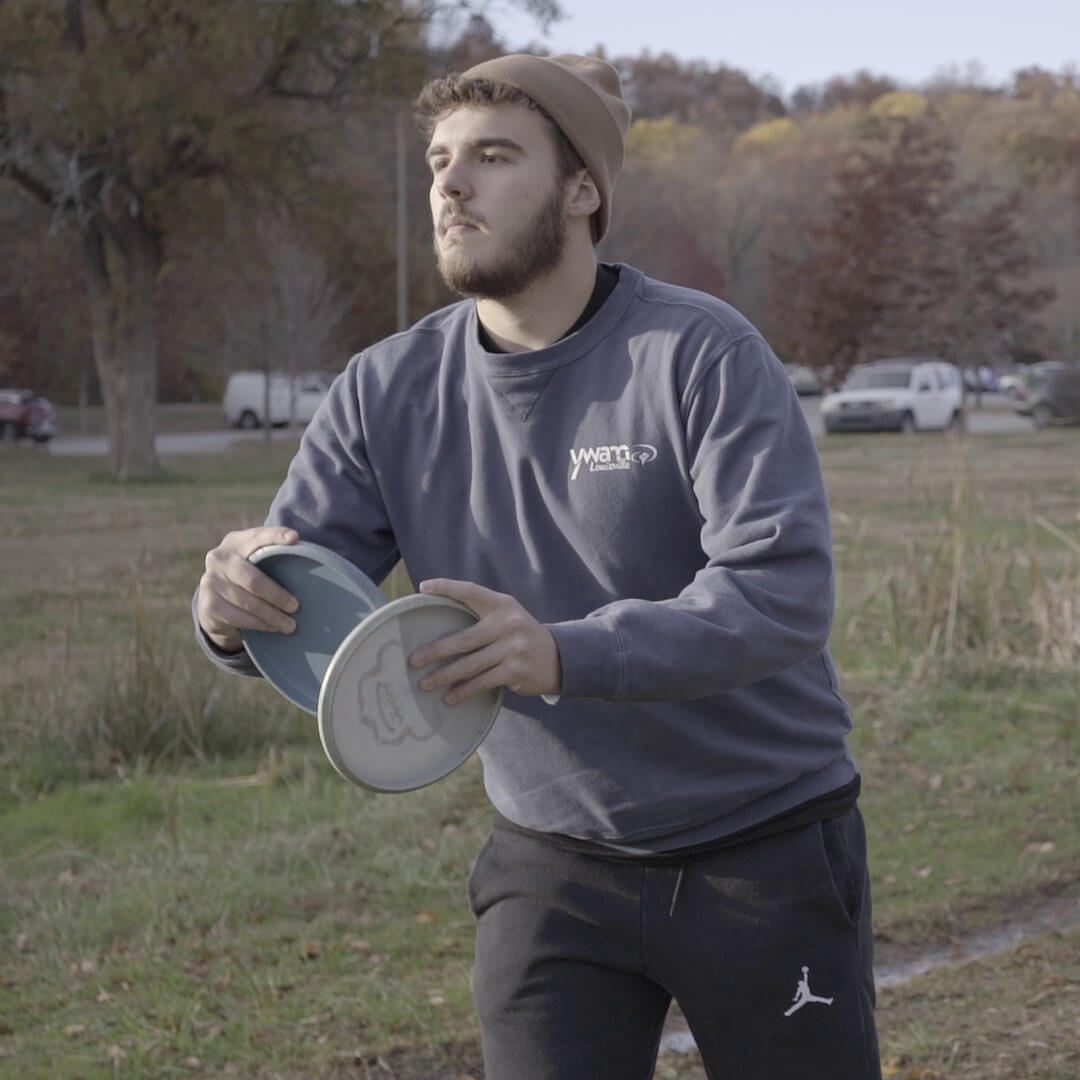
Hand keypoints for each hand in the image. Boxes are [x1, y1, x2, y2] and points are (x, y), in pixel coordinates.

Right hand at [197, 526, 299, 652]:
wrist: (215, 598)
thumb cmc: (249, 573)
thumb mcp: (257, 560)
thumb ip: (275, 554)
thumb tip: (318, 561)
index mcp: (236, 542)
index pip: (258, 536)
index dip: (276, 536)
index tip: (295, 539)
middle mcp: (219, 558)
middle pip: (253, 580)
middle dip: (277, 595)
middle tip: (296, 606)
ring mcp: (210, 582)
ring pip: (247, 603)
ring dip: (272, 616)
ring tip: (290, 624)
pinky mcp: (208, 605)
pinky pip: (239, 618)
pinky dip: (260, 624)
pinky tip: (273, 627)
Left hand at [408, 579, 561, 704]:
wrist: (559, 657)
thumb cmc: (520, 635)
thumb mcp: (507, 616)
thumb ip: (481, 615)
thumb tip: (438, 626)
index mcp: (502, 605)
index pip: (471, 591)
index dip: (447, 587)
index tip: (424, 587)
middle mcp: (508, 624)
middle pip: (464, 639)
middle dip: (436, 651)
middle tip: (414, 659)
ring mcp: (513, 648)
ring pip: (470, 665)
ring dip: (444, 676)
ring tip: (425, 684)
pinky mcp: (516, 671)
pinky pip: (483, 682)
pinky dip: (464, 691)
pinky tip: (450, 697)